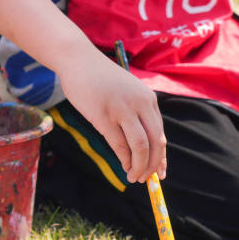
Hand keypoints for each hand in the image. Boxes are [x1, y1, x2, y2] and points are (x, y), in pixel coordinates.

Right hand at [57, 55, 166, 183]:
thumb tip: (142, 145)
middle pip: (156, 143)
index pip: (160, 134)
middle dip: (152, 165)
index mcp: (148, 99)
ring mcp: (122, 110)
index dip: (161, 157)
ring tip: (134, 177)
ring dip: (139, 167)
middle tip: (146, 179)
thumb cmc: (100, 78)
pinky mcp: (103, 115)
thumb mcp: (126, 91)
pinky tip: (124, 166)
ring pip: (140, 147)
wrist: (77, 60)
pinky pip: (119, 145)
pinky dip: (124, 160)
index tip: (159, 172)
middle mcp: (139, 104)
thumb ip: (136, 111)